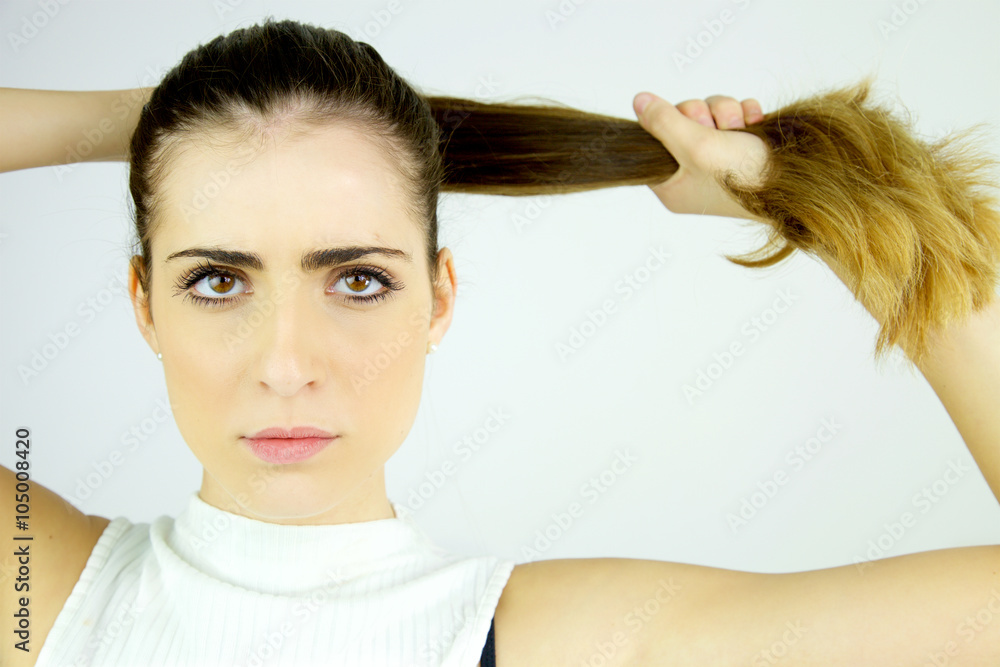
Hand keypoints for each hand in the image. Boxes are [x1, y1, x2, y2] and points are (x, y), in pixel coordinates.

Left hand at [632, 92, 769, 219]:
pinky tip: (754, 123)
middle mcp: (691, 175)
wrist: (795, 184)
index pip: (652, 143)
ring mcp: (717, 162)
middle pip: (680, 122)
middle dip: (702, 116)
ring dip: (726, 113)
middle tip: (716, 130)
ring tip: (740, 129)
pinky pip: (733, 117)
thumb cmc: (742, 177)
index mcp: (672, 186)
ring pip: (708, 115)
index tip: (685, 125)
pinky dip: (744, 115)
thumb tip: (638, 101)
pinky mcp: (741, 149)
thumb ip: (663, 122)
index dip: (667, 124)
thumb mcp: (694, 146)